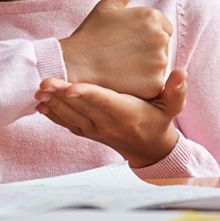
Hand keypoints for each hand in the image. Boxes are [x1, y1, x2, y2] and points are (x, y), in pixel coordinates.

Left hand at [35, 69, 185, 168]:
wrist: (148, 148)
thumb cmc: (160, 120)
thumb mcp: (173, 106)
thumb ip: (176, 90)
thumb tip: (181, 72)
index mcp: (127, 115)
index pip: (106, 103)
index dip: (89, 95)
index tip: (72, 86)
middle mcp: (108, 124)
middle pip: (81, 108)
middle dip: (61, 95)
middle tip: (44, 81)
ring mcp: (95, 130)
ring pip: (70, 116)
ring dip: (53, 104)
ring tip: (38, 90)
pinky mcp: (87, 131)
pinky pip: (67, 124)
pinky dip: (53, 114)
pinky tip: (41, 104)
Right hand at [59, 0, 173, 99]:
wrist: (72, 66)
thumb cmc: (89, 35)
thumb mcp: (108, 6)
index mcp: (153, 16)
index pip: (162, 28)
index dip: (142, 36)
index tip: (123, 41)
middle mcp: (160, 36)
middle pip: (162, 47)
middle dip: (145, 51)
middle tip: (120, 55)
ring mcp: (158, 61)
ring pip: (159, 66)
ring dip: (145, 68)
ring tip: (120, 67)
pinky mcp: (153, 84)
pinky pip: (154, 85)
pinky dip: (142, 85)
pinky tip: (124, 81)